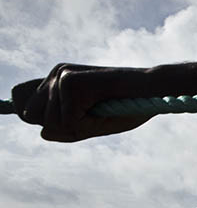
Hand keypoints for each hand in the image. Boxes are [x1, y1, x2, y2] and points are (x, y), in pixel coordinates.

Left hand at [12, 63, 154, 141]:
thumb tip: (43, 132)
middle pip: (35, 117)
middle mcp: (56, 75)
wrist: (154, 89)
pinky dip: (88, 124)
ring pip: (51, 122)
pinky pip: (67, 121)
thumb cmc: (131, 105)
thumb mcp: (93, 123)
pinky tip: (105, 108)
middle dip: (65, 126)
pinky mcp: (71, 82)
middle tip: (96, 115)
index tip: (83, 116)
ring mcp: (62, 77)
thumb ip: (66, 129)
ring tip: (104, 110)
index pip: (31, 112)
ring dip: (82, 126)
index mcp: (58, 81)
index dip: (52, 123)